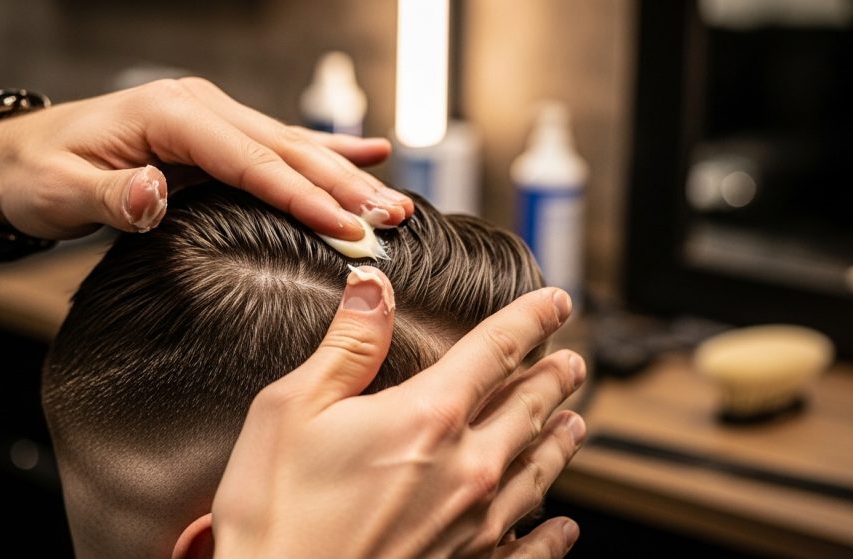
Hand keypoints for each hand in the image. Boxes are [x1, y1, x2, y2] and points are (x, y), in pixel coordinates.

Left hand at [0, 78, 412, 293]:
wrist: (16, 159)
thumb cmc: (37, 176)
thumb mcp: (59, 191)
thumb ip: (109, 196)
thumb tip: (153, 193)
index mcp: (170, 116)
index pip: (252, 161)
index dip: (303, 195)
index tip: (347, 226)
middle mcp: (200, 109)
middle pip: (286, 150)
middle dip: (344, 187)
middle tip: (393, 218)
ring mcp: (212, 119)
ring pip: (293, 147)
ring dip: (346, 177)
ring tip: (396, 202)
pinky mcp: (215, 137)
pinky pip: (279, 147)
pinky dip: (327, 154)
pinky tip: (369, 154)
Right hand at [212, 266, 585, 558]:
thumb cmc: (276, 514)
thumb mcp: (291, 410)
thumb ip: (347, 346)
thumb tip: (374, 289)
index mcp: (427, 417)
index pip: (497, 350)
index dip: (532, 319)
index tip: (555, 303)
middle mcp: (467, 468)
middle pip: (529, 407)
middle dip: (555, 380)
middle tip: (573, 364)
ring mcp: (475, 526)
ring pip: (540, 471)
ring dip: (561, 442)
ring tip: (575, 425)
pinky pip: (532, 549)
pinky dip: (553, 533)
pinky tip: (564, 525)